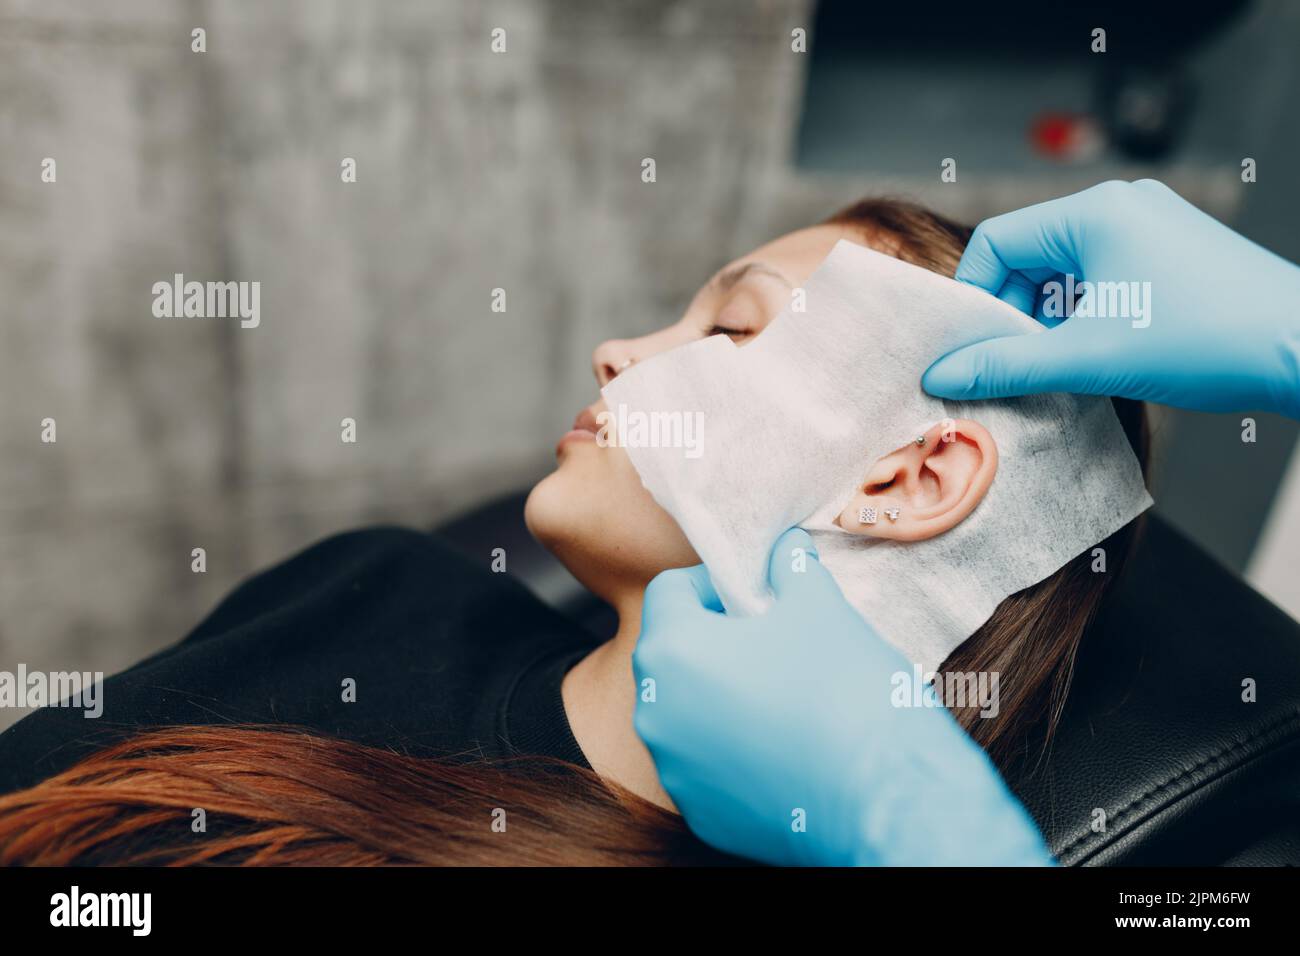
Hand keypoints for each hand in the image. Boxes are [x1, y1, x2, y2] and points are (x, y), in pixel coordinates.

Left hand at [632, 528, 1052, 865]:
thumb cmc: (848, 693)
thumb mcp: (820, 607)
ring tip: (783, 694)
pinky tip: (786, 745)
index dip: (713, 582)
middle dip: (714, 639)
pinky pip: (707, 767)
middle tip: (772, 639)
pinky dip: (734, 751)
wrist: (888, 799)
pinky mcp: (702, 816)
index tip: (756, 592)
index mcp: (671, 653)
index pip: (669, 592)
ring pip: (686, 714)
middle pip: (672, 654)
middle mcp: (654, 715)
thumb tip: (787, 548)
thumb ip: (791, 569)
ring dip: (721, 697)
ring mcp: (675, 772)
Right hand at [922, 179, 1299, 417]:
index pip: (997, 242)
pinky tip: (1098, 356)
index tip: (972, 349)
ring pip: (1067, 273)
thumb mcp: (1088, 358)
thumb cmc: (1206, 340)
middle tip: (1016, 366)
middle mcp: (1122, 206)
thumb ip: (1006, 367)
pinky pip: (1104, 279)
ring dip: (1050, 321)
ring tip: (1062, 367)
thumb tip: (940, 375)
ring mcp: (1152, 227)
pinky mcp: (1173, 253)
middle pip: (1030, 257)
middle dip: (1014, 315)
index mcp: (1095, 211)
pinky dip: (1087, 317)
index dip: (975, 298)